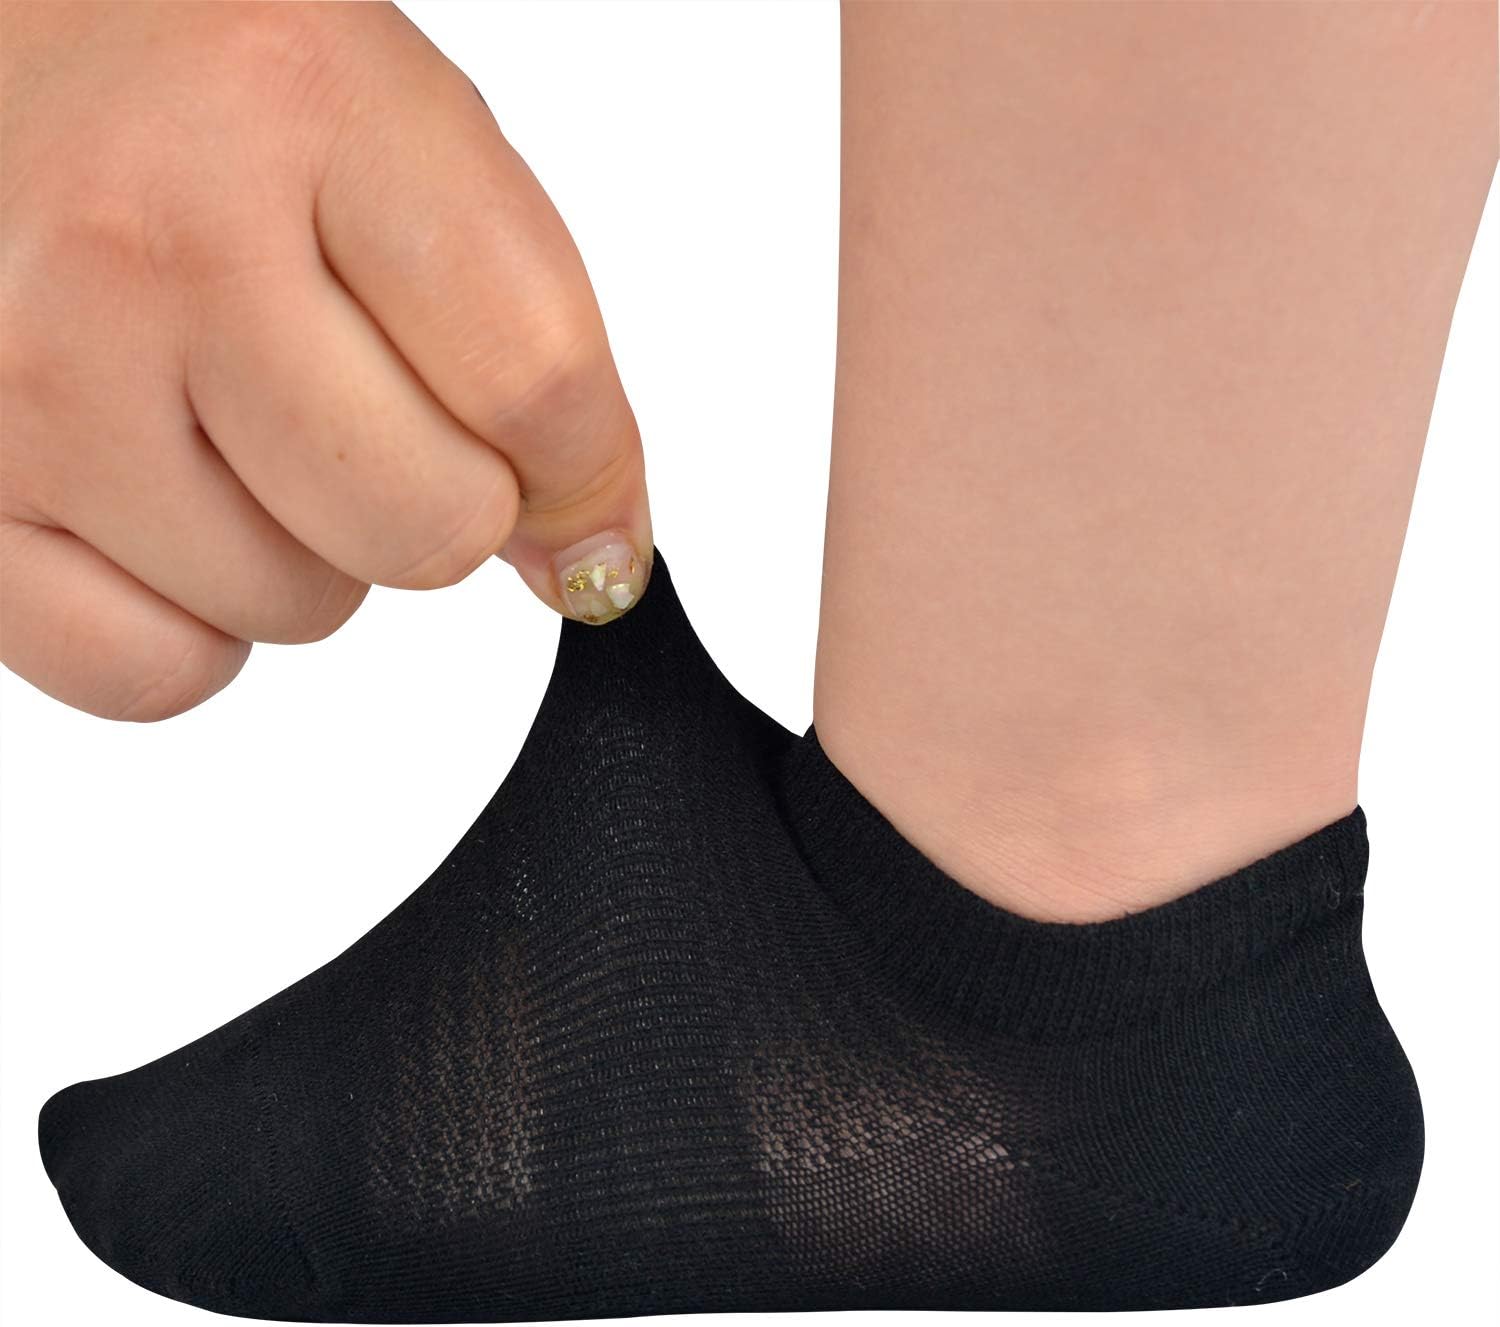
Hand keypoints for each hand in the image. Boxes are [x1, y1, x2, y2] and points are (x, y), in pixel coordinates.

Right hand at [0, 0, 651, 719]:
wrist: (16, 50)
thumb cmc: (226, 96)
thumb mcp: (415, 141)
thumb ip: (526, 342)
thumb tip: (590, 558)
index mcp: (312, 104)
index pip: (535, 383)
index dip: (587, 475)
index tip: (581, 497)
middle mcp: (154, 237)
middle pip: (426, 527)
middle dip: (446, 503)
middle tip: (379, 417)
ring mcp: (36, 374)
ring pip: (296, 608)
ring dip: (313, 552)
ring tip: (246, 425)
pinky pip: (153, 676)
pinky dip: (194, 626)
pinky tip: (175, 510)